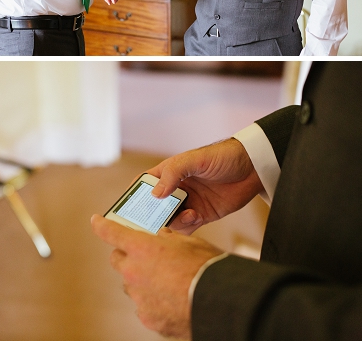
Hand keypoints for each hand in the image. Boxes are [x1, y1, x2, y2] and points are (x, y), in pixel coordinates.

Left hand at [91, 214, 222, 339]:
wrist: (220, 304)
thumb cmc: (207, 269)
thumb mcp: (190, 243)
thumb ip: (170, 239)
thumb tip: (162, 238)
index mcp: (142, 248)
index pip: (111, 232)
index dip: (101, 225)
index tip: (96, 221)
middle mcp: (134, 272)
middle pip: (117, 260)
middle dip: (126, 256)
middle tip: (142, 257)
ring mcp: (139, 297)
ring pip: (132, 285)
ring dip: (142, 281)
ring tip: (167, 283)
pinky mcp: (148, 317)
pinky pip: (145, 306)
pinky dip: (154, 303)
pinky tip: (172, 302)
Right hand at [147, 138, 264, 234]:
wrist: (252, 168)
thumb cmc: (222, 156)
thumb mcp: (194, 160)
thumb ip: (174, 173)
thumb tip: (155, 194)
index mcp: (168, 172)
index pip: (145, 184)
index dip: (136, 194)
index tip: (130, 207)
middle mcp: (175, 189)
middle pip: (155, 206)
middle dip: (153, 214)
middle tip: (155, 220)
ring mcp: (188, 202)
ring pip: (170, 219)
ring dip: (174, 220)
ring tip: (189, 214)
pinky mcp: (202, 214)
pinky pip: (188, 226)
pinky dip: (188, 225)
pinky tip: (197, 216)